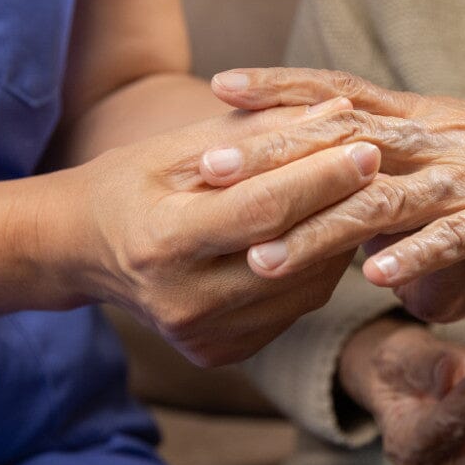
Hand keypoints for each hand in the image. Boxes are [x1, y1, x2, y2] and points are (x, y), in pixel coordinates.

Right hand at [46, 99, 378, 366]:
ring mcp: (203, 336)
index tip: (366, 145)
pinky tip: (323, 234)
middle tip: (381, 164)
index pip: (263, 210)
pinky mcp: (220, 352)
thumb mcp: (182, 146)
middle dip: (342, 204)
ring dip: (338, 239)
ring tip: (355, 195)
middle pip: (291, 253)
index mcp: (163, 242)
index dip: (321, 178)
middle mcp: (183, 302)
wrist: (83, 249)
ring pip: (305, 287)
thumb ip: (260, 132)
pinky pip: (293, 308)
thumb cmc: (133, 183)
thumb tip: (339, 112)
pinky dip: (316, 269)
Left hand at [209, 67, 464, 301]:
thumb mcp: (460, 135)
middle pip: (340, 142)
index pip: (341, 93)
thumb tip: (334, 127)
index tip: (220, 84)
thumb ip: (404, 133)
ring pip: (382, 202)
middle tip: (207, 167)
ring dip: (321, 228)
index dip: (283, 86)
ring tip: (263, 255)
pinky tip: (376, 278)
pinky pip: (456, 240)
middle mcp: (438, 138)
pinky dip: (421, 258)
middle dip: (273, 155)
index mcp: (423, 115)